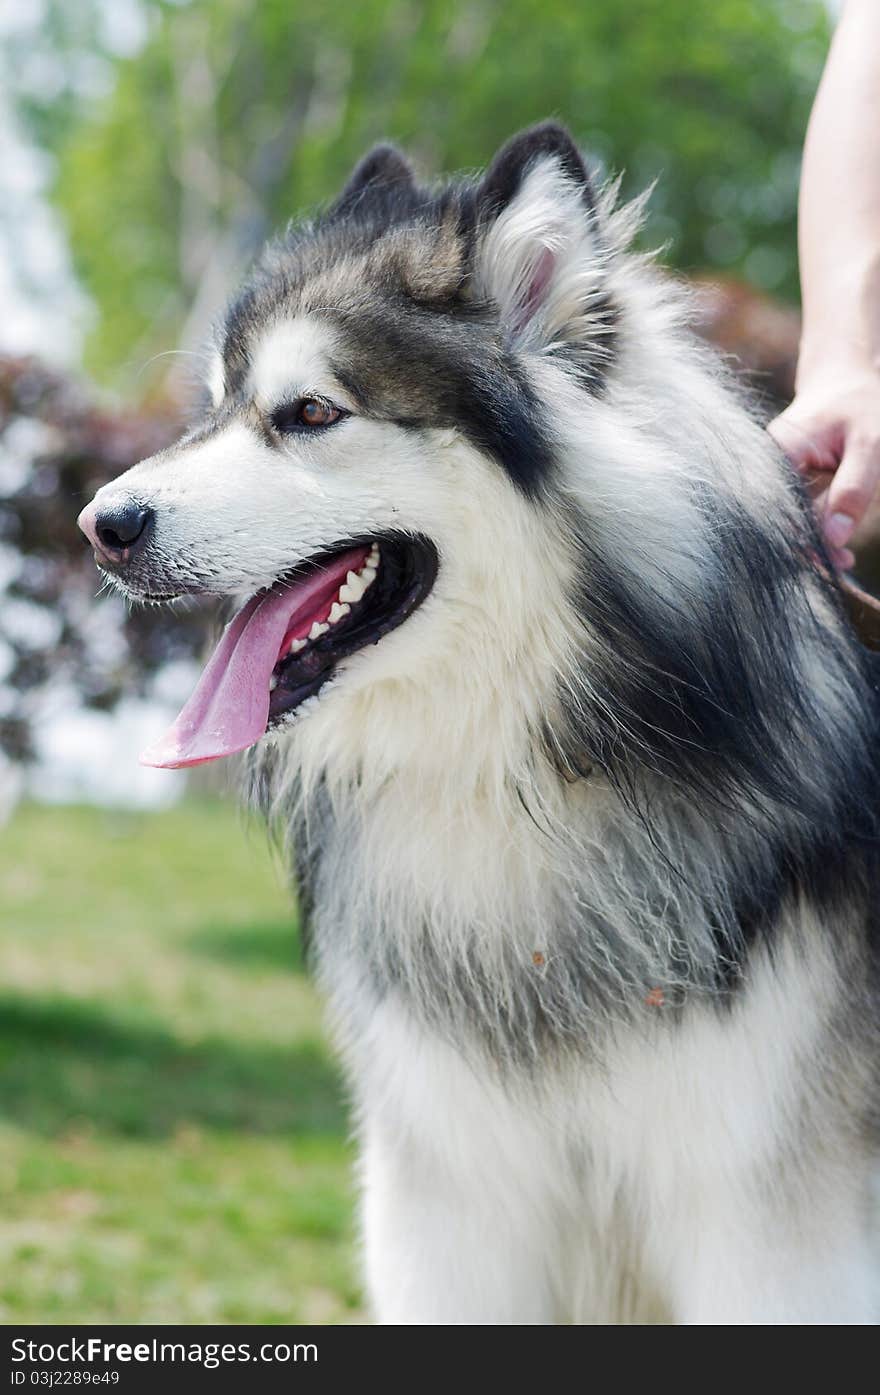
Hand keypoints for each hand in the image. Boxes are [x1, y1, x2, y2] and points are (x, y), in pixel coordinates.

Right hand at [768, 365, 879, 571]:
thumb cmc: (861, 406)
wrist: (846, 381)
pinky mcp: (783, 482)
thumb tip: (835, 540)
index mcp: (778, 452)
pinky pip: (793, 511)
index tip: (832, 559)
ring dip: (813, 540)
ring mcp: (773, 474)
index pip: (779, 508)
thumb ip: (852, 490)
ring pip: (787, 518)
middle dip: (809, 545)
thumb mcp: (869, 446)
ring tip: (844, 559)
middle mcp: (767, 465)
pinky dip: (814, 528)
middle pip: (778, 518)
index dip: (801, 538)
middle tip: (843, 564)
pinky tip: (834, 543)